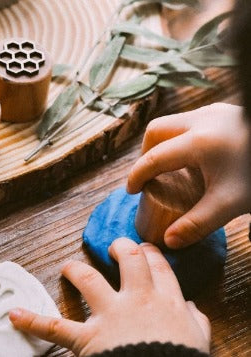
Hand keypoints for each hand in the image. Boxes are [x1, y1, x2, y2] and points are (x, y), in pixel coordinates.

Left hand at [9, 238, 210, 355]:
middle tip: (114, 247)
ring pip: (88, 279)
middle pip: (127, 259)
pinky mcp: (89, 338)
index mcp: (166, 300)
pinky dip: (33, 321)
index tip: (145, 250)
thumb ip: (194, 321)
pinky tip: (14, 315)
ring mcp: (110, 316)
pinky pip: (57, 328)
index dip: (150, 253)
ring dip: (75, 269)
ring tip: (67, 267)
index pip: (157, 266)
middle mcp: (136, 300)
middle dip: (120, 247)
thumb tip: (191, 308)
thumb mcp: (198, 340)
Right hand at [127, 103, 250, 248]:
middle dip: (147, 152)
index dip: (136, 175)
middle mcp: (201, 120)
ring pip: (174, 123)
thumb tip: (168, 241)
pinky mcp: (226, 112)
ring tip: (174, 168)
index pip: (153, 158)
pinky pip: (192, 121)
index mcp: (197, 142)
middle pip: (156, 130)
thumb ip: (197, 224)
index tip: (131, 190)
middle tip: (152, 175)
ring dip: (165, 143)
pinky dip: (183, 138)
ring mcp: (215, 112)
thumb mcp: (230, 204)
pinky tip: (199, 158)